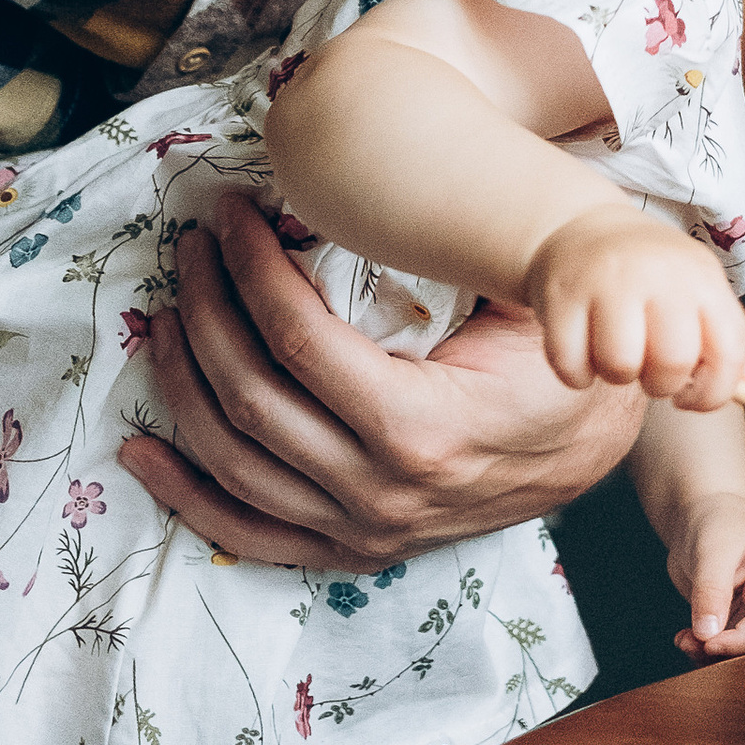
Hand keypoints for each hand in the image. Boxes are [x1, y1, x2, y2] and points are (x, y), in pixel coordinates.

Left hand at [120, 196, 643, 567]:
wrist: (602, 442)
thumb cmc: (563, 356)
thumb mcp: (532, 301)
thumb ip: (458, 259)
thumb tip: (365, 193)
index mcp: (426, 428)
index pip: (300, 343)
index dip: (252, 271)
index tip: (230, 217)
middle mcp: (385, 492)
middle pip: (254, 398)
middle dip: (209, 310)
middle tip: (193, 249)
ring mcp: (366, 531)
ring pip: (237, 463)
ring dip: (186, 384)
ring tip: (170, 316)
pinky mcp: (355, 551)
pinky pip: (251, 535)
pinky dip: (189, 494)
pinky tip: (142, 452)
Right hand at [524, 208, 744, 410]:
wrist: (581, 228)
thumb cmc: (650, 278)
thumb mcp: (696, 293)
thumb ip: (726, 346)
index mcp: (702, 276)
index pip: (729, 350)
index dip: (715, 392)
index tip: (693, 398)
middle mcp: (659, 273)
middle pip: (674, 362)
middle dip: (661, 386)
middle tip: (647, 370)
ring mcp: (607, 281)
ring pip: (620, 367)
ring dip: (615, 377)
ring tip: (613, 353)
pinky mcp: (562, 295)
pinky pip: (572, 367)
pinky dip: (576, 374)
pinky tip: (581, 348)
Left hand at [663, 492, 744, 658]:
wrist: (707, 514)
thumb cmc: (716, 522)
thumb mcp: (711, 550)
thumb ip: (710, 591)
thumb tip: (706, 634)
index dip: (739, 641)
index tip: (705, 643)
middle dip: (725, 650)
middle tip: (687, 642)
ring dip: (715, 655)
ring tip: (684, 640)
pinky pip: (735, 647)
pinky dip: (711, 650)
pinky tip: (687, 638)